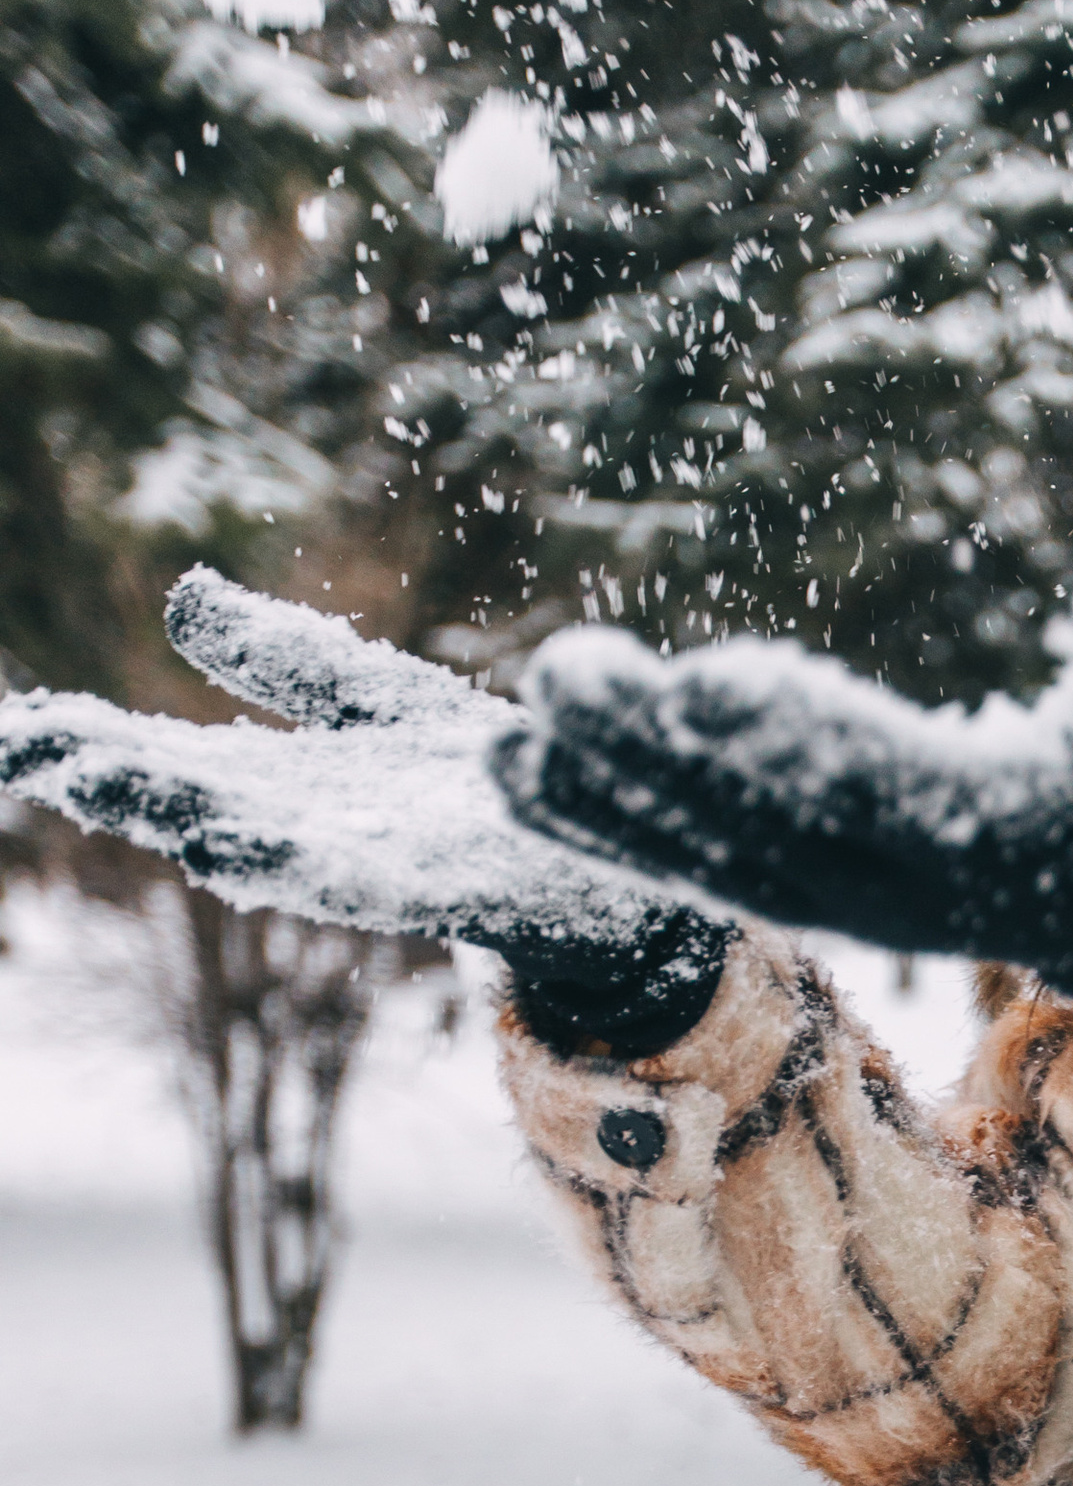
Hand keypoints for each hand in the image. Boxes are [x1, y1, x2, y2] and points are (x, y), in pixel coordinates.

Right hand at [0, 572, 729, 1052]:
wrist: (602, 859)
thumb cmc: (477, 789)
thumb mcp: (369, 700)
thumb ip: (281, 661)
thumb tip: (181, 595)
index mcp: (283, 784)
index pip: (162, 759)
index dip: (88, 744)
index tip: (18, 730)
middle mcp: (310, 830)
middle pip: (194, 801)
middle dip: (116, 777)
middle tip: (37, 752)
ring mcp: (372, 866)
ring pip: (261, 845)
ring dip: (186, 816)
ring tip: (110, 786)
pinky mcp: (444, 890)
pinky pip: (362, 883)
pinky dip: (298, 863)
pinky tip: (237, 843)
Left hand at [496, 514, 1072, 1104]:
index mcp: (988, 826)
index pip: (877, 774)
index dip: (790, 732)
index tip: (704, 682)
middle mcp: (897, 877)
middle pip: (761, 816)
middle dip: (656, 756)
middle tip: (560, 680)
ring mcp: (845, 893)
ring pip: (707, 850)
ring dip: (603, 800)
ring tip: (502, 745)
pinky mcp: (808, 889)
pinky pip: (693, 863)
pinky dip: (608, 827)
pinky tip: (525, 776)